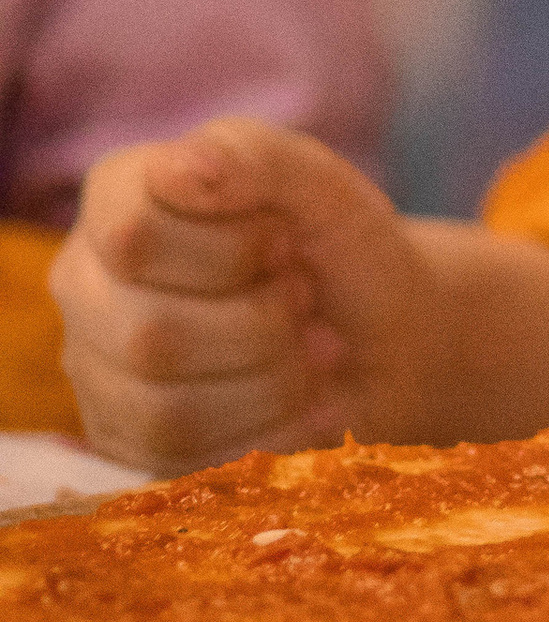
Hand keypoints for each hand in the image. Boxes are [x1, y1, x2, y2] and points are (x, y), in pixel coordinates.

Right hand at [52, 123, 548, 471]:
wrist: (386, 335)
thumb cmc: (340, 245)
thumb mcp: (317, 181)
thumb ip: (250, 156)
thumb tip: (177, 169)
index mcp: (116, 201)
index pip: (134, 236)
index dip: (234, 248)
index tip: (284, 237)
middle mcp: (88, 287)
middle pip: (148, 336)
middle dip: (261, 322)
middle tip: (303, 295)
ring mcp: (100, 374)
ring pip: (167, 412)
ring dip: (272, 380)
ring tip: (307, 346)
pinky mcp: (133, 448)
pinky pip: (191, 465)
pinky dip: (273, 431)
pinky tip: (300, 397)